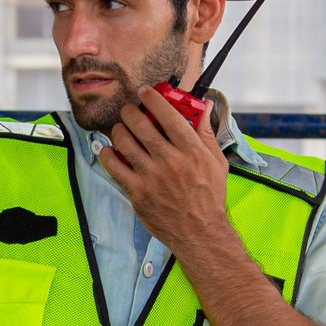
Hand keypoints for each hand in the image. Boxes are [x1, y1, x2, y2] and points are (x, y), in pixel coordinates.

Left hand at [99, 87, 231, 256]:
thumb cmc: (209, 197)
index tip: (146, 92)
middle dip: (130, 111)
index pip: (169, 115)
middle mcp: (170, 161)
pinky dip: (108, 154)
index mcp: (192, 151)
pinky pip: (113, 166)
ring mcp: (152, 177)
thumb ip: (207, 132)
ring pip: (124, 142)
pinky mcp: (137, 193)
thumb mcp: (217, 162)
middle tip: (129, 110)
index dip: (154, 98)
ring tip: (121, 129)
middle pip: (141, 125)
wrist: (200, 232)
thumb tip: (204, 106)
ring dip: (119, 130)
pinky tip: (111, 150)